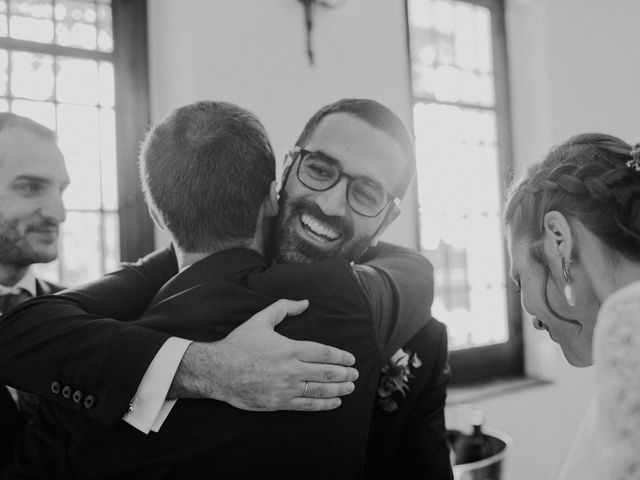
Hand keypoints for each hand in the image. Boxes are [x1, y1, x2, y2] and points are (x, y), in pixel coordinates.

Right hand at [170, 299, 358, 410]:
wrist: (218, 371)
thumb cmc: (239, 344)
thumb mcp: (260, 319)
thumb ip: (284, 307)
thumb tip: (305, 302)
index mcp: (289, 348)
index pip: (323, 353)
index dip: (340, 356)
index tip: (351, 358)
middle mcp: (291, 369)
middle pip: (326, 372)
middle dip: (344, 373)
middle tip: (355, 374)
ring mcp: (285, 388)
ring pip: (320, 390)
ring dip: (339, 389)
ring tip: (350, 387)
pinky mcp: (279, 403)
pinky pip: (307, 405)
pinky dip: (324, 404)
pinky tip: (335, 402)